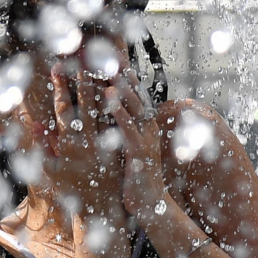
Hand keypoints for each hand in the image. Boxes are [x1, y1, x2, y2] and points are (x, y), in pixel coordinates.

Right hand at [44, 66, 124, 214]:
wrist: (100, 209)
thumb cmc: (71, 191)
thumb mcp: (49, 171)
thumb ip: (43, 146)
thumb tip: (36, 124)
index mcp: (68, 145)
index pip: (63, 108)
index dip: (60, 87)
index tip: (58, 68)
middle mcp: (88, 141)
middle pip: (87, 103)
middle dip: (84, 79)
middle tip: (83, 59)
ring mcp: (106, 143)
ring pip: (106, 110)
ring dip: (105, 88)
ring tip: (105, 68)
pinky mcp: (120, 147)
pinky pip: (120, 121)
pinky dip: (120, 105)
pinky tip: (121, 90)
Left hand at [104, 71, 166, 223]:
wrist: (150, 204)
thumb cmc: (134, 177)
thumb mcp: (128, 148)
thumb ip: (121, 129)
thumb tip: (107, 113)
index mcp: (142, 125)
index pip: (134, 95)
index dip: (125, 76)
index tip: (113, 57)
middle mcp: (146, 128)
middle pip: (136, 95)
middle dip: (124, 75)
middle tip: (112, 54)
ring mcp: (145, 138)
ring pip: (134, 106)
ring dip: (122, 87)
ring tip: (110, 68)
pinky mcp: (138, 152)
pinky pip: (128, 127)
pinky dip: (119, 111)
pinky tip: (108, 99)